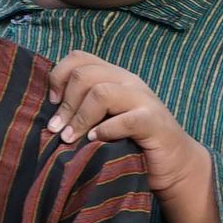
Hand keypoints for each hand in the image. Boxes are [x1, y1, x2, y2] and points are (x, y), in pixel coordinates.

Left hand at [46, 51, 220, 222]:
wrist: (174, 165)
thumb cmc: (131, 145)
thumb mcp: (103, 121)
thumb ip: (83, 110)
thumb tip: (47, 116)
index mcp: (113, 77)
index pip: (78, 57)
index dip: (57, 77)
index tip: (51, 105)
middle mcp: (128, 81)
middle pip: (84, 75)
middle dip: (65, 104)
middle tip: (58, 130)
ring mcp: (143, 100)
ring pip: (101, 92)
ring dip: (80, 118)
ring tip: (71, 139)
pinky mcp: (154, 122)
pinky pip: (127, 119)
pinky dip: (106, 130)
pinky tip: (96, 141)